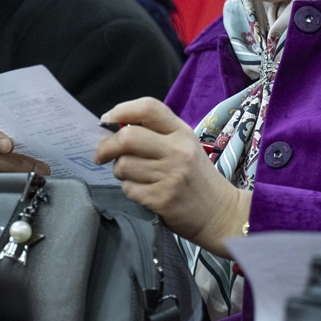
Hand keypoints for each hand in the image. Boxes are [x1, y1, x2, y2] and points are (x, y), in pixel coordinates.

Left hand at [95, 98, 248, 257]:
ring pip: (123, 165)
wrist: (219, 212)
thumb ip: (156, 135)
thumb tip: (114, 130)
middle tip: (101, 154)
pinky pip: (129, 189)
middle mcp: (177, 151)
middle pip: (127, 137)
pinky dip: (129, 189)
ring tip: (132, 175)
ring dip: (119, 171)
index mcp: (182, 132)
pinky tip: (142, 191)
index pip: (148, 108)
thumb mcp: (184, 146)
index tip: (106, 121)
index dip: (121, 110)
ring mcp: (170, 176)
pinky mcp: (162, 199)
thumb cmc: (196, 177)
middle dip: (106, 147)